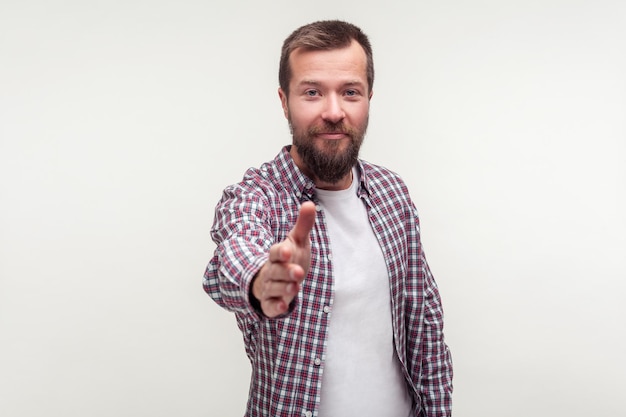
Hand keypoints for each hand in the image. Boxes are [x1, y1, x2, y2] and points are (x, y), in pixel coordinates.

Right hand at [251, 202, 315, 317]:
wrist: (276, 278)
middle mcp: (271, 271)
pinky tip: (283, 307)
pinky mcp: (271, 302)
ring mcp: (270, 287)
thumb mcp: (298, 241)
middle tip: (299, 272)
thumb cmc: (290, 257)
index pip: (275, 252)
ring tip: (295, 288)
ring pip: (273, 288)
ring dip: (283, 288)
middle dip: (286, 272)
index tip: (288, 251)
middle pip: (276, 271)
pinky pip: (270, 306)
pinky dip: (275, 307)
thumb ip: (303, 225)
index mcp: (277, 255)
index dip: (280, 252)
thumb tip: (310, 204)